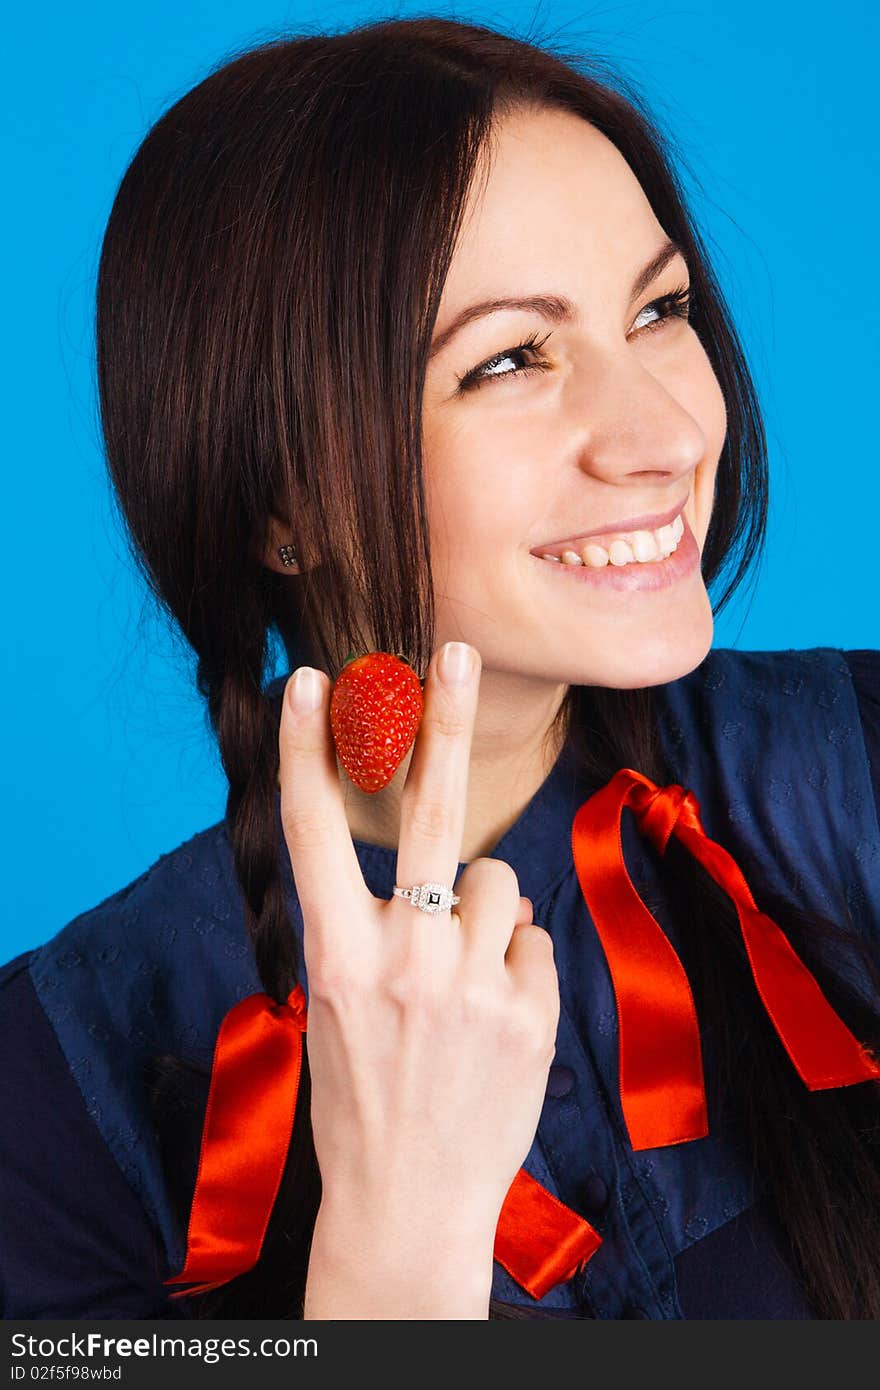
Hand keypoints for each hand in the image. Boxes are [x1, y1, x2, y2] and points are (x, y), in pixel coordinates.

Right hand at [278, 641, 559, 1315]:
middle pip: (434, 811)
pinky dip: (516, 964)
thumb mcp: (333, 1008)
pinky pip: (532, 939)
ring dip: (488, 912)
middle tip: (459, 653)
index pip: (313, 830)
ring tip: (465, 980)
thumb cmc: (360, 1100)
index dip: (307, 748)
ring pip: (502, 881)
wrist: (407, 1206)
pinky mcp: (528, 1012)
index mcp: (336, 954)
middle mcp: (402, 957)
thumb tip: (450, 872)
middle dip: (445, 720)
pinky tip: (494, 1019)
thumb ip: (373, 932)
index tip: (309, 680)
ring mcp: (471, 984)